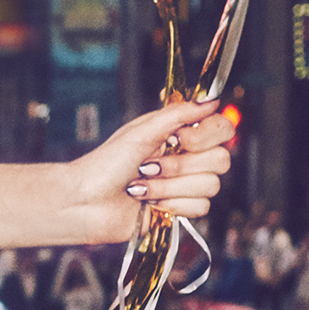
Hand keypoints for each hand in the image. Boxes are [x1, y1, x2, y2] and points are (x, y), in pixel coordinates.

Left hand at [67, 100, 239, 229]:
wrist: (86, 201)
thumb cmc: (105, 165)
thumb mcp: (141, 130)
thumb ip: (179, 114)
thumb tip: (210, 100)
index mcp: (180, 135)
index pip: (222, 128)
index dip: (206, 135)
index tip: (178, 137)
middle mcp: (187, 158)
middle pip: (221, 159)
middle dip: (180, 165)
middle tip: (149, 165)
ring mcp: (185, 185)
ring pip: (209, 185)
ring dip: (169, 186)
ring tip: (142, 185)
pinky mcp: (181, 209)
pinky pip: (200, 207)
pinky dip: (172, 204)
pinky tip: (150, 202)